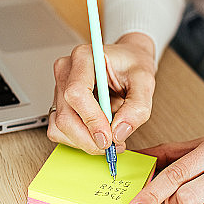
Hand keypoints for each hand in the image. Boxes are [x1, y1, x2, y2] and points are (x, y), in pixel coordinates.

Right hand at [48, 32, 156, 153]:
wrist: (127, 61)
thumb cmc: (132, 65)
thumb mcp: (145, 81)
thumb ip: (137, 107)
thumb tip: (120, 132)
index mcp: (84, 57)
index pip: (76, 93)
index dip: (91, 120)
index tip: (108, 137)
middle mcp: (66, 71)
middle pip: (65, 116)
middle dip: (89, 139)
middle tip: (112, 146)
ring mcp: (59, 88)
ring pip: (60, 126)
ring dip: (84, 141)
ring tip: (108, 137)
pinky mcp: (59, 103)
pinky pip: (59, 130)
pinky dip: (78, 139)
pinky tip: (96, 133)